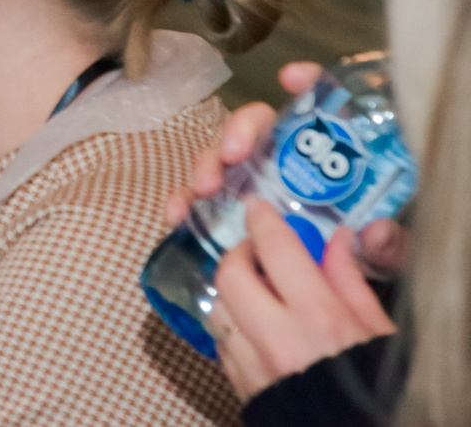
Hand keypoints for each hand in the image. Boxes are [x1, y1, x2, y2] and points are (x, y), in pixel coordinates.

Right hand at [165, 64, 409, 273]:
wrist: (339, 304)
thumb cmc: (369, 264)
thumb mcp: (387, 254)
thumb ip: (388, 244)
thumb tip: (374, 231)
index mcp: (329, 160)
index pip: (319, 106)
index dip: (306, 84)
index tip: (290, 79)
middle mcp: (286, 162)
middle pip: (258, 124)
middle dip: (238, 130)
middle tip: (233, 154)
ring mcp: (254, 185)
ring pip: (222, 157)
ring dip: (207, 164)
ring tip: (205, 187)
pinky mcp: (230, 213)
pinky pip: (200, 199)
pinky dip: (184, 201)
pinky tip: (178, 213)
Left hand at [212, 204, 395, 399]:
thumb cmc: (376, 382)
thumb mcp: (377, 330)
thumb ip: (350, 281)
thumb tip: (337, 239)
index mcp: (318, 319)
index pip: (276, 250)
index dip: (263, 221)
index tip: (258, 208)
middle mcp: (277, 339)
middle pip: (230, 274)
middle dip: (239, 255)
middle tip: (257, 252)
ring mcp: (253, 365)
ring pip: (217, 308)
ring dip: (230, 292)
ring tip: (256, 290)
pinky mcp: (240, 386)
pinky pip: (221, 343)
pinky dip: (231, 326)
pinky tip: (254, 326)